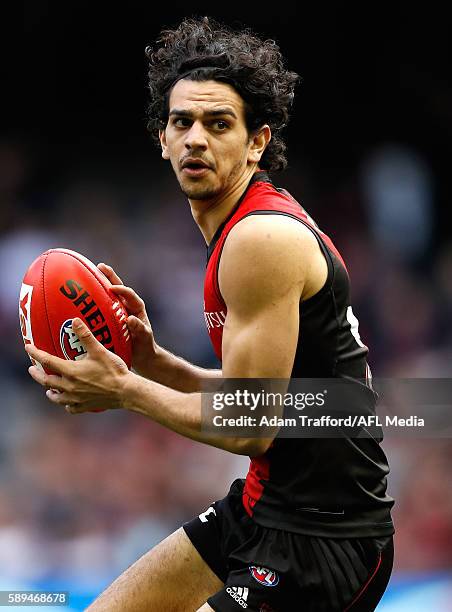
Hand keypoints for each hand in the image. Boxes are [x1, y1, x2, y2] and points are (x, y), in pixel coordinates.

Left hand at [26, 318, 129, 412]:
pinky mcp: (84, 406)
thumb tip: (75, 320)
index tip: (28, 347)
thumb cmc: (113, 369)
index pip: (47, 361)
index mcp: (71, 371)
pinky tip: (68, 401)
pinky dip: (66, 404)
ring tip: (48, 389)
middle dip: (36, 374)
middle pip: (46, 381)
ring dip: (50, 391)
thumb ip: (86, 335)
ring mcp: (76, 398)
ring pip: (56, 397)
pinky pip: (70, 407)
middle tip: (31, 369)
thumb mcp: (99, 350)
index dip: (35, 353)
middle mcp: (70, 386)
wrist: (125, 391)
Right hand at [97, 263, 159, 379]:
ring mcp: (117, 311)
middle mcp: (126, 306)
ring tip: (86, 273)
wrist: (141, 356)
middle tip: (99, 266)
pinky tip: (78, 298)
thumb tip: (131, 319)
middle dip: (110, 276)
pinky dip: (91, 300)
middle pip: (118, 288)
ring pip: (107, 295)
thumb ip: (140, 329)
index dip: (122, 290)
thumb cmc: (144, 347)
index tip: (112, 288)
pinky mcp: (109, 318)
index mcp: (136, 308)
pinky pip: (100, 307)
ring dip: (99, 284)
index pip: (130, 295)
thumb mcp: (144, 338)